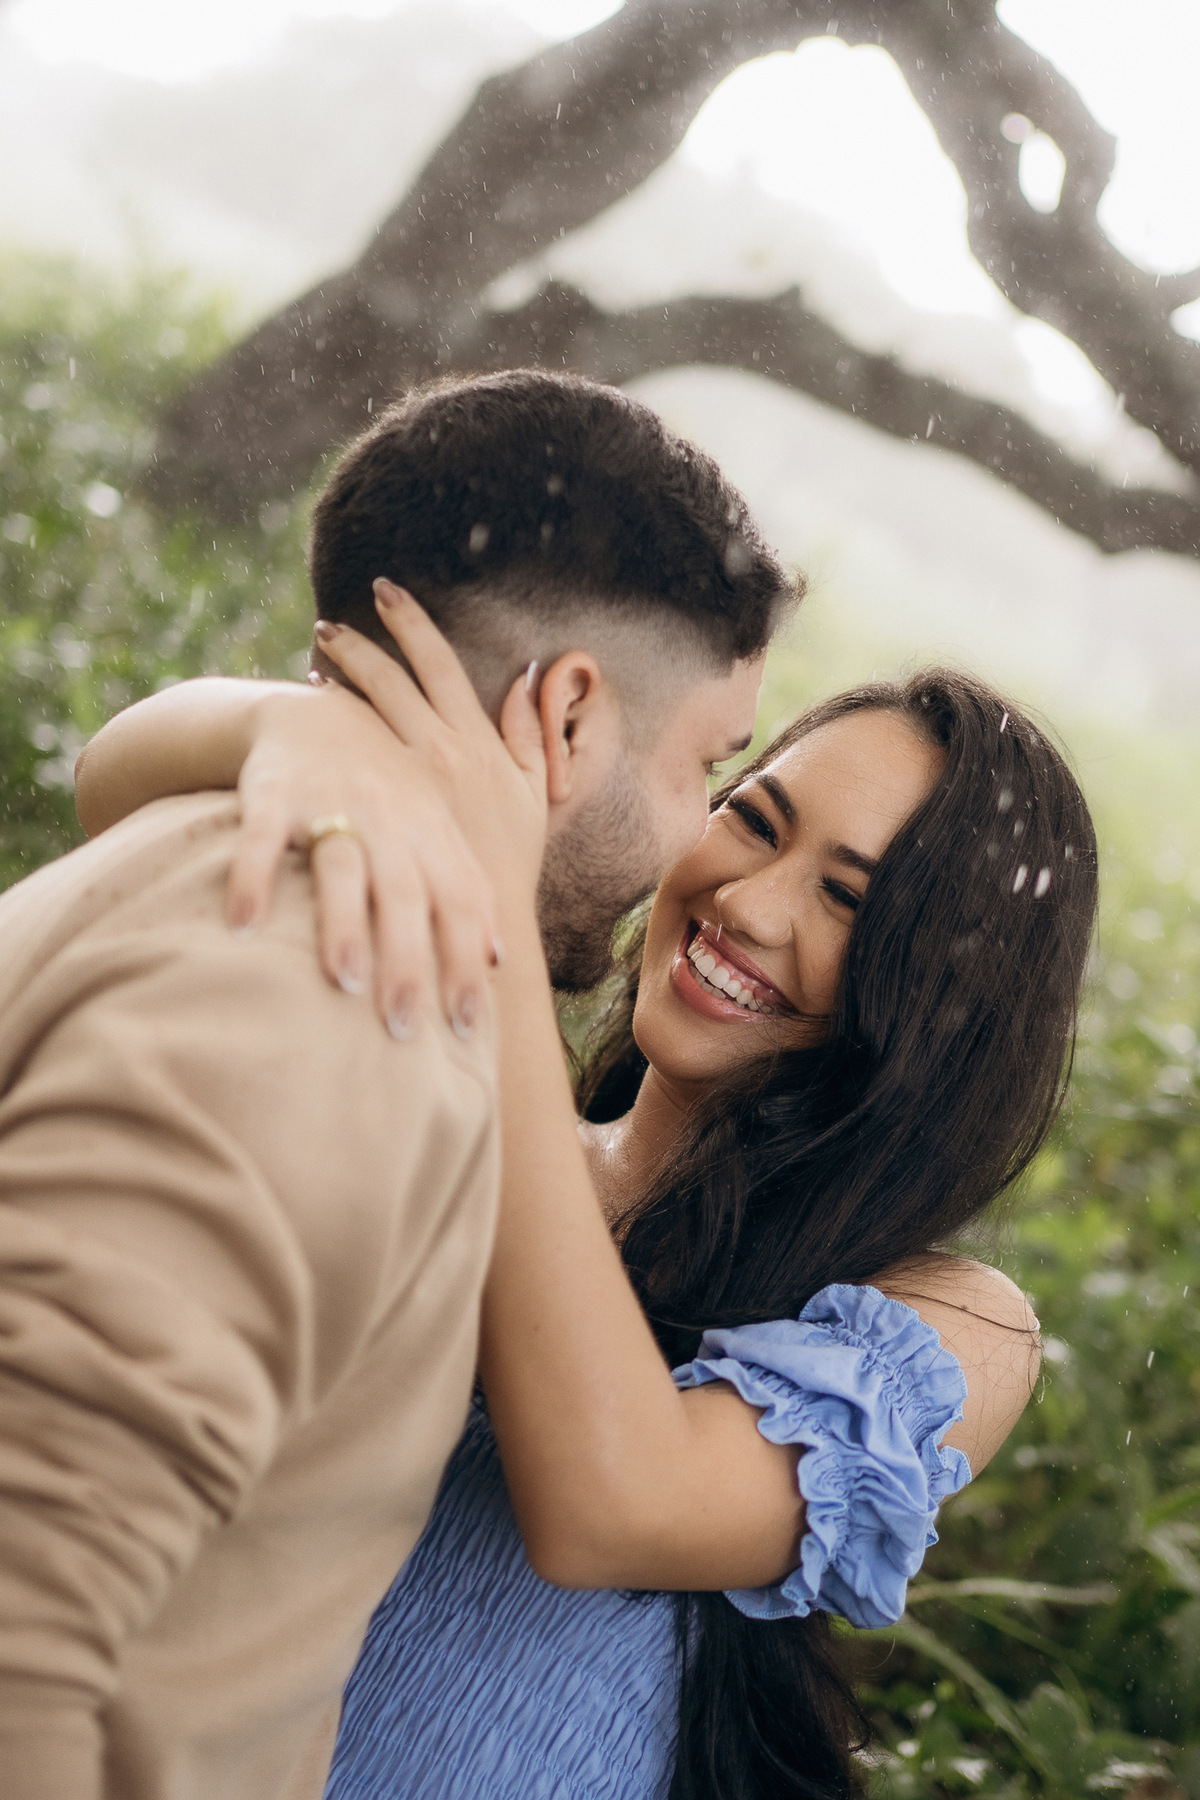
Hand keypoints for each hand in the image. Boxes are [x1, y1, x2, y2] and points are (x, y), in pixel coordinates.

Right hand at [227, 679, 501, 1039]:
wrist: (315, 715)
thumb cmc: (386, 791)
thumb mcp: (434, 827)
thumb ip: (464, 888)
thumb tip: (498, 960)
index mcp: (432, 832)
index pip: (461, 900)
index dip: (466, 960)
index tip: (468, 1025)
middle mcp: (389, 818)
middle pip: (406, 893)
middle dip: (409, 960)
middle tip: (405, 1026)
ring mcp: (330, 802)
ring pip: (341, 866)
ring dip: (343, 923)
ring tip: (345, 981)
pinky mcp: (273, 795)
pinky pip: (261, 839)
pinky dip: (252, 881)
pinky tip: (244, 929)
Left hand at [312, 581, 547, 917]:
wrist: (484, 915)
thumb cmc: (513, 860)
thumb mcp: (537, 792)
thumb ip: (531, 735)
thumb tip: (527, 680)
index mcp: (476, 740)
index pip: (438, 662)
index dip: (410, 622)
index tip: (386, 592)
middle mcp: (437, 749)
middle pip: (389, 679)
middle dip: (358, 644)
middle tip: (328, 623)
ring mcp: (404, 779)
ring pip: (362, 712)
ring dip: (337, 679)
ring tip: (317, 657)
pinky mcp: (380, 808)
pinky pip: (347, 752)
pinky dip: (331, 723)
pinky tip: (312, 710)